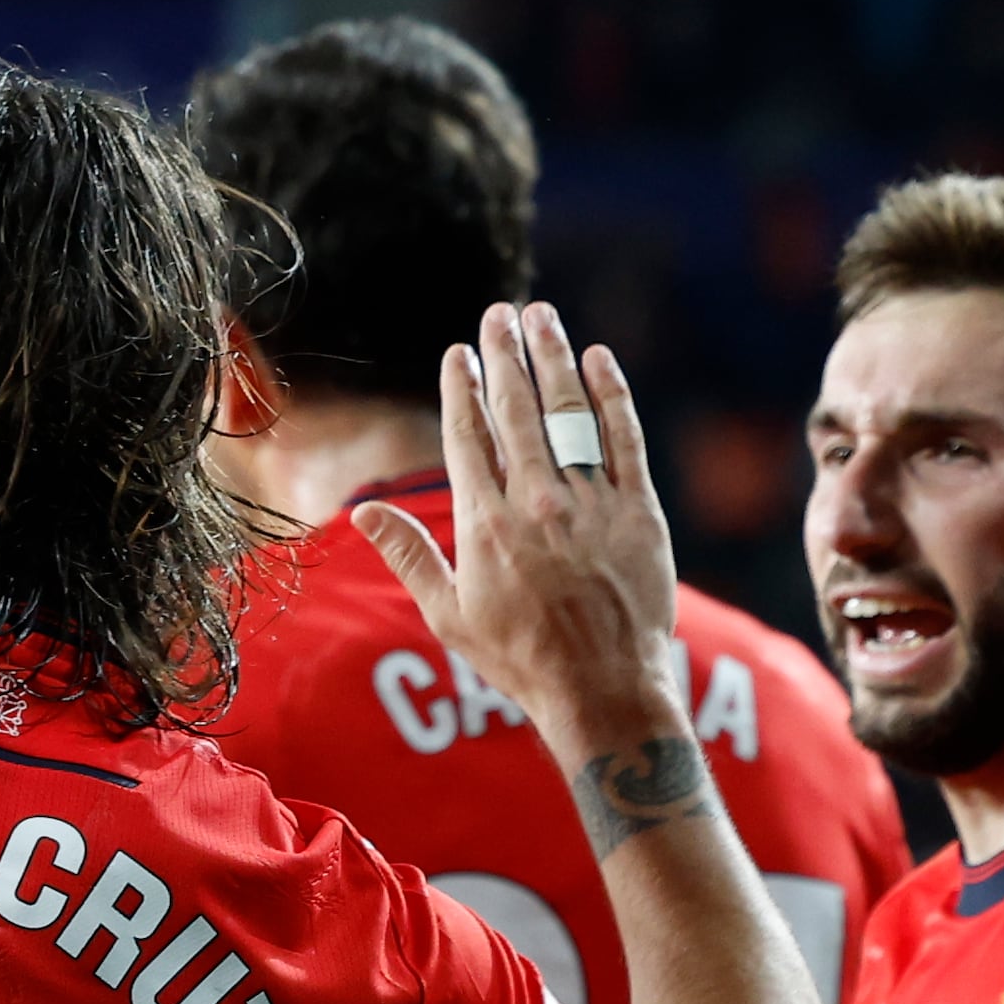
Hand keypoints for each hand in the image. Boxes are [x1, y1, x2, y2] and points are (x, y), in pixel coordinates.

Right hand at [352, 301, 689, 765]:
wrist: (601, 689)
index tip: (460, 354)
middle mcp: (536, 504)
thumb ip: (409, 555)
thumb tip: (364, 512)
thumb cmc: (519, 659)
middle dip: (505, 355)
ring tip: (542, 318)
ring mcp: (591, 504)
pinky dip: (611, 396)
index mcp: (485, 526)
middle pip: (516, 411)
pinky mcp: (638, 510)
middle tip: (499, 314)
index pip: (469, 437)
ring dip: (552, 359)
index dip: (463, 389)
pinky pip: (623, 439)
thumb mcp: (449, 614)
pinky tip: (598, 361)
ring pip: (568, 414)